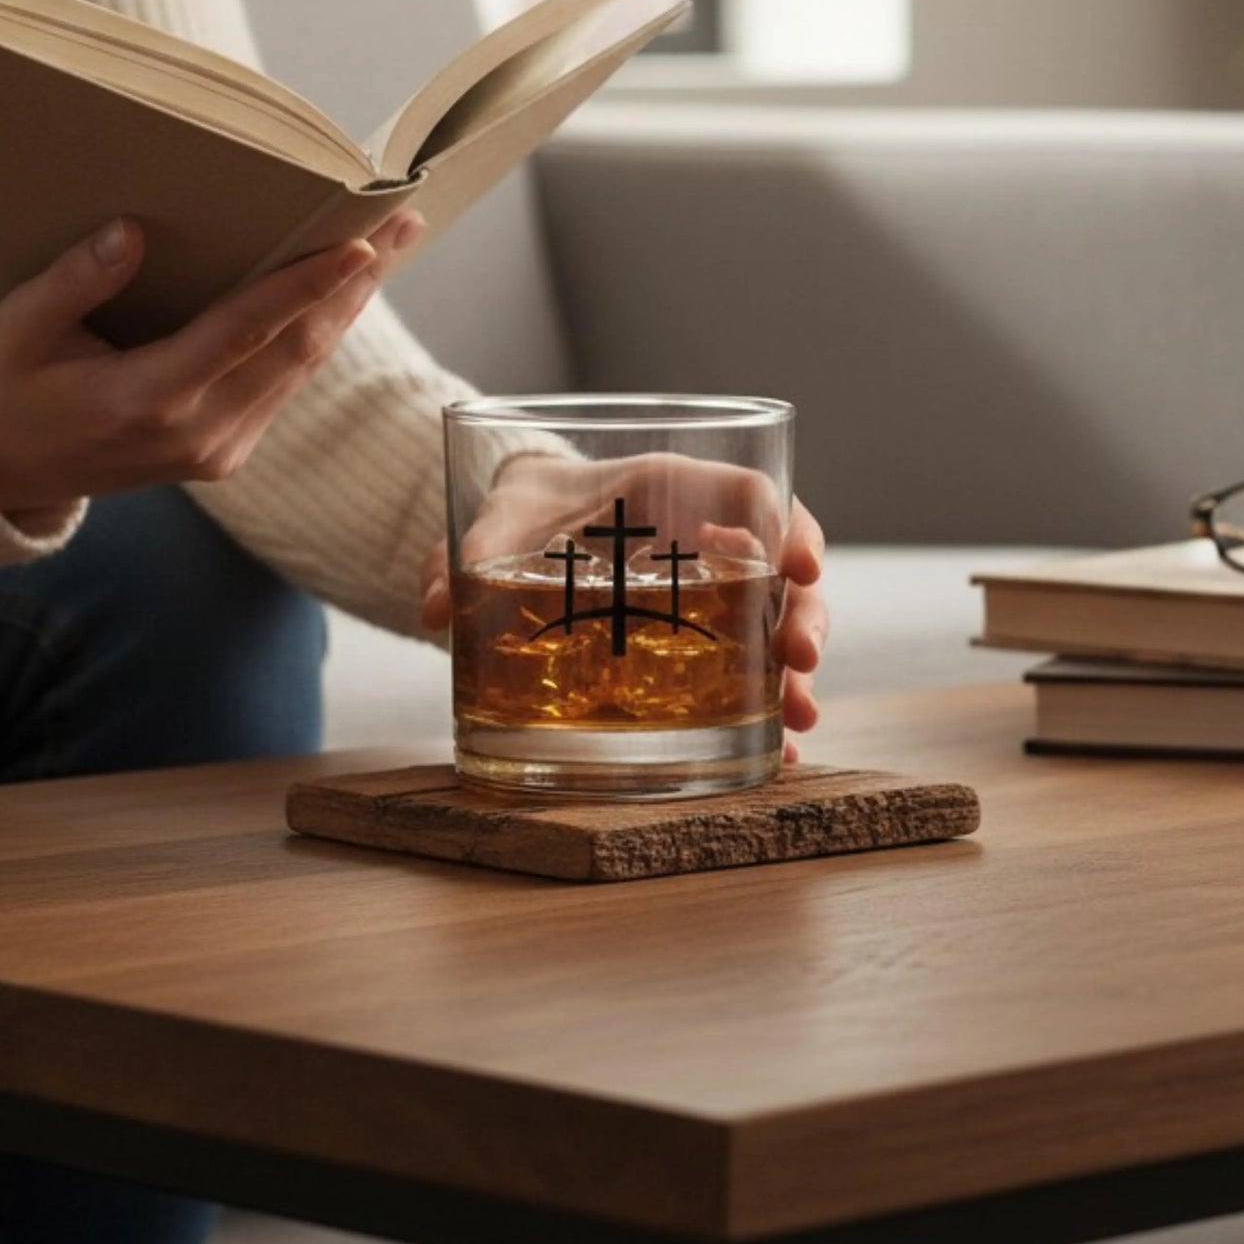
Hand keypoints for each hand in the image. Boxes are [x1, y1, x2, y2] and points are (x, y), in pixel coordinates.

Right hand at [0, 209, 423, 530]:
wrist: (5, 475)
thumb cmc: (5, 392)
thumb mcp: (15, 332)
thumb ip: (72, 282)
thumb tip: (133, 231)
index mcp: (149, 401)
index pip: (247, 333)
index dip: (307, 287)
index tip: (361, 248)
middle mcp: (201, 431)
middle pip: (299, 349)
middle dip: (356, 285)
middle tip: (404, 224)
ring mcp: (222, 449)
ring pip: (302, 369)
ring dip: (347, 308)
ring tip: (391, 247)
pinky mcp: (228, 453)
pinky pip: (285, 385)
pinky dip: (316, 335)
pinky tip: (340, 294)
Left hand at [419, 452, 827, 760]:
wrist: (520, 534)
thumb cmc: (522, 510)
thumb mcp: (495, 520)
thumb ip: (466, 552)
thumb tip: (436, 606)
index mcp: (669, 489)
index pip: (753, 495)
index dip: (789, 528)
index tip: (799, 566)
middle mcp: (704, 540)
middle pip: (781, 571)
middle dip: (806, 615)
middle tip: (801, 662)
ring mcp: (708, 594)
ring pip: (775, 626)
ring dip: (794, 675)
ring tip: (796, 722)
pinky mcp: (697, 642)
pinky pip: (745, 672)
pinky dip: (763, 712)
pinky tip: (776, 755)